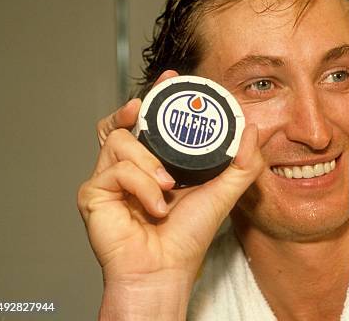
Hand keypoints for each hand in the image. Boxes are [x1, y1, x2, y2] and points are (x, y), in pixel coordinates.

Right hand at [78, 71, 263, 319]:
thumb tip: (254, 128)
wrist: (166, 269)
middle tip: (146, 103)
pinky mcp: (94, 193)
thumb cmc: (189, 236)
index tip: (172, 78)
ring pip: (119, 140)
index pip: (152, 120)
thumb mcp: (224, 192)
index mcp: (157, 161)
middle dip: (137, 107)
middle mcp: (131, 165)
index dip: (158, 96)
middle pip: (123, 121)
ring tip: (168, 185)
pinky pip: (116, 171)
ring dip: (148, 162)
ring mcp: (109, 177)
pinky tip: (155, 206)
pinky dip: (140, 186)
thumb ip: (243, 163)